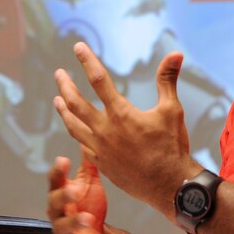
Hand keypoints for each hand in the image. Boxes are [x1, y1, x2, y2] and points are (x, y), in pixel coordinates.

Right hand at [46, 154, 107, 233]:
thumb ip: (87, 163)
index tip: (63, 160)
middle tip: (73, 190)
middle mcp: (58, 211)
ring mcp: (63, 231)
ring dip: (75, 222)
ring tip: (87, 219)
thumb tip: (87, 138)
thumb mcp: (88, 183)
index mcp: (61, 193)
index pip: (55, 180)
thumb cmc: (88, 205)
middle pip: (54, 203)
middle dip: (63, 196)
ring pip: (64, 226)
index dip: (57, 170)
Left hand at [53, 41, 201, 216]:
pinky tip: (74, 129)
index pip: (98, 80)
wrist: (169, 185)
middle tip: (58, 74)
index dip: (87, 61)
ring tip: (57, 100)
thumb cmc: (172, 147)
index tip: (78, 48)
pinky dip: (76, 134)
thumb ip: (167, 80)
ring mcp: (100, 149)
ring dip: (63, 110)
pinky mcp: (101, 164)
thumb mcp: (171, 109)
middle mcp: (106, 130)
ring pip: (73, 126)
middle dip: (65, 85)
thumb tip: (176, 54)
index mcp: (121, 114)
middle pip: (76, 103)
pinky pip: (82, 146)